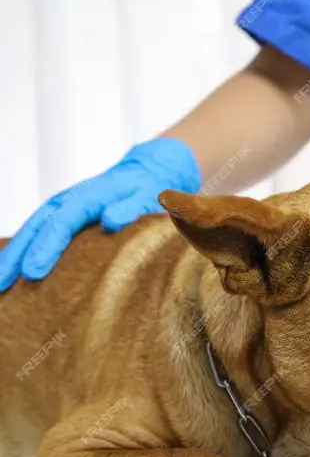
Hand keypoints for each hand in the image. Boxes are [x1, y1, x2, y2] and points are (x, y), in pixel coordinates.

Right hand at [0, 138, 200, 291]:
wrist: (144, 172)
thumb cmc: (147, 191)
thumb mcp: (147, 197)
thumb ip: (131, 208)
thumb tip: (110, 220)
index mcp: (89, 197)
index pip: (62, 223)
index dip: (47, 248)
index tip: (34, 273)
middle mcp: (67, 200)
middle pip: (36, 228)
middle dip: (17, 256)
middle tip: (1, 284)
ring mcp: (60, 207)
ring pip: (30, 231)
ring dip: (12, 256)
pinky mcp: (59, 216)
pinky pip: (35, 233)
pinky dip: (21, 251)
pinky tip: (10, 272)